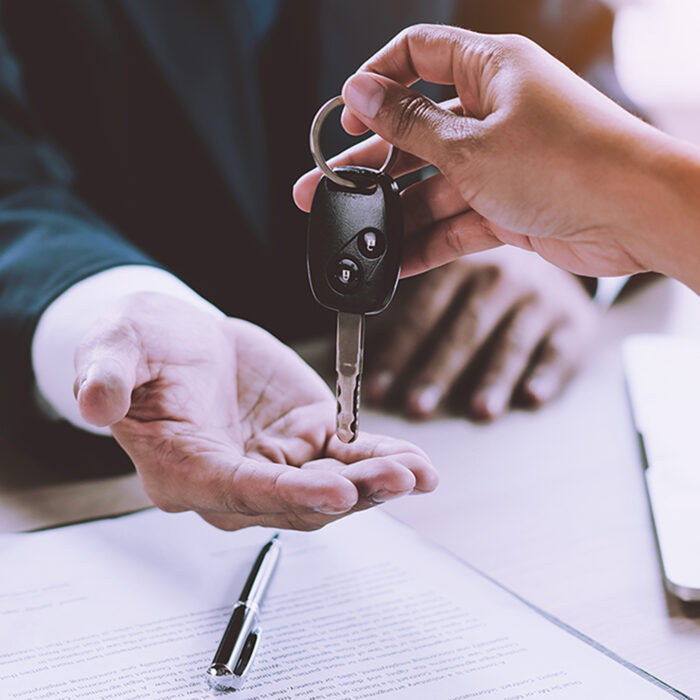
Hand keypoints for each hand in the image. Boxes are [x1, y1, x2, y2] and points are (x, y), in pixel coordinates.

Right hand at [73, 293, 436, 530]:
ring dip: (375, 484)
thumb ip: (107, 376)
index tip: (333, 490)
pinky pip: (347, 459)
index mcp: (184, 469)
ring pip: (330, 488)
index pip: (237, 492)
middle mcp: (234, 481)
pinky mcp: (307, 440)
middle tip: (395, 479)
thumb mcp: (115, 348)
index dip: (286, 494)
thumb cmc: (144, 349)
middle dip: (348, 495)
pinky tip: (415, 464)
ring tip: (417, 472)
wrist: (180, 342)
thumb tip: (93, 403)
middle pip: (296, 502)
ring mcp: (276, 464)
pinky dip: (380, 461)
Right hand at [294, 25, 699, 290]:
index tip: (343, 115)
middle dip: (369, 163)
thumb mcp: (469, 143)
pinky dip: (428, 242)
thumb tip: (360, 91)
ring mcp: (500, 162)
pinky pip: (455, 221)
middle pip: (414, 132)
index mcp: (488, 71)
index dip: (375, 83)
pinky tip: (397, 261)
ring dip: (395, 213)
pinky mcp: (508, 206)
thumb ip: (408, 124)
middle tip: (325, 187)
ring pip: (432, 185)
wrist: (635, 215)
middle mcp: (493, 113)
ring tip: (356, 235)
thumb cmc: (569, 161)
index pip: (417, 56)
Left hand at [364, 247, 598, 420]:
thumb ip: (418, 301)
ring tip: (477, 411)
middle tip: (417, 406)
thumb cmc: (494, 278)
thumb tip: (360, 335)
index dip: (399, 352)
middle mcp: (502, 278)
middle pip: (463, 331)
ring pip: (511, 343)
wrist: (563, 255)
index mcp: (461, 265)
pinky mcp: (574, 322)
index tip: (379, 388)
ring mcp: (541, 299)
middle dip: (438, 371)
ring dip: (493, 379)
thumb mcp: (458, 274)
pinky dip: (547, 375)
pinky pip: (559, 351)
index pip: (423, 312)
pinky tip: (531, 398)